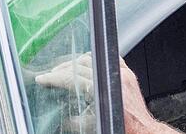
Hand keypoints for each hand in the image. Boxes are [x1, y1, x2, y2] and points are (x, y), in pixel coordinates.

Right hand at [35, 53, 178, 133]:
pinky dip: (95, 60)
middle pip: (78, 66)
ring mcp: (121, 75)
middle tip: (49, 75)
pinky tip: (88, 63)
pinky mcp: (128, 75)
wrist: (143, 132)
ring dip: (75, 63)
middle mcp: (112, 79)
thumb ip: (71, 120)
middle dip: (60, 70)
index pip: (69, 78)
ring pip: (91, 59)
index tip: (42, 79)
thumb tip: (58, 115)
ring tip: (65, 70)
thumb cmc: (121, 128)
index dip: (53, 78)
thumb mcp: (89, 126)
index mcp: (101, 91)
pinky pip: (108, 59)